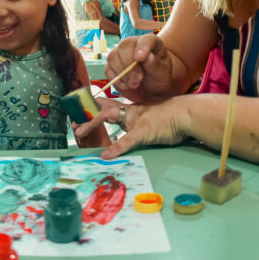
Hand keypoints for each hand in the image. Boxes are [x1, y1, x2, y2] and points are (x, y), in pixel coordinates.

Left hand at [74, 96, 189, 158]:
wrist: (186, 114)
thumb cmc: (170, 117)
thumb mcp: (149, 118)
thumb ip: (135, 124)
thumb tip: (125, 135)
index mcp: (130, 109)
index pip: (106, 104)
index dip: (90, 106)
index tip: (77, 110)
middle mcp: (129, 111)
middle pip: (102, 107)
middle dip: (85, 113)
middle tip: (72, 122)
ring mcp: (135, 120)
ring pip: (109, 117)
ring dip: (92, 124)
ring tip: (78, 133)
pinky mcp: (144, 132)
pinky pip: (127, 140)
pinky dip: (115, 148)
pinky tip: (105, 155)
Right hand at [105, 34, 172, 100]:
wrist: (151, 87)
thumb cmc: (159, 77)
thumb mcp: (163, 73)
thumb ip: (155, 65)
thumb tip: (147, 57)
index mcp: (151, 42)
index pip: (146, 40)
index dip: (142, 47)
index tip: (140, 58)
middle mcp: (134, 44)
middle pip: (124, 47)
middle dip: (129, 65)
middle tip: (137, 80)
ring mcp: (121, 53)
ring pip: (113, 57)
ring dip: (122, 74)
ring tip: (134, 84)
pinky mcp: (112, 65)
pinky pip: (108, 69)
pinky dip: (116, 79)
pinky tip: (126, 85)